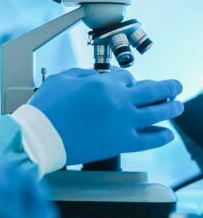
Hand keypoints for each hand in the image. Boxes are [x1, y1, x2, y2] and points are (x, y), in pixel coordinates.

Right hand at [29, 68, 183, 164]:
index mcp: (102, 83)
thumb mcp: (61, 79)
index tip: (129, 85)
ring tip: (178, 105)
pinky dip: (162, 136)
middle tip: (176, 85)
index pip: (127, 77)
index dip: (129, 80)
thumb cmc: (45, 108)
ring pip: (158, 112)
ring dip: (172, 107)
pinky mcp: (122, 143)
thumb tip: (98, 76)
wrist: (40, 137)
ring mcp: (123, 122)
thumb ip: (83, 74)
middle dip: (168, 86)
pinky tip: (167, 134)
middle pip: (153, 90)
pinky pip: (151, 139)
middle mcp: (118, 100)